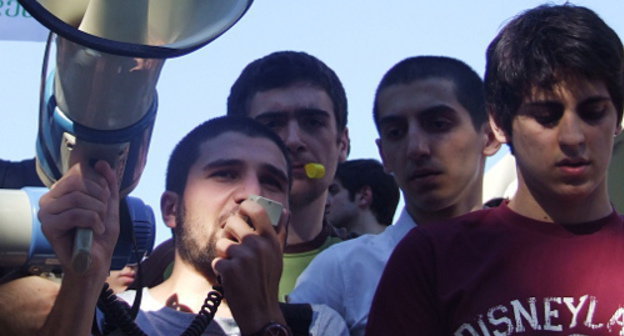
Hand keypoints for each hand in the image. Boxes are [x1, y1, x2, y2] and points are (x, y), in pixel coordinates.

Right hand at [38, 161, 119, 278]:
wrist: (97, 260)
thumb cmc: (100, 233)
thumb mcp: (110, 203)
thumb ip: (108, 182)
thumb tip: (102, 163)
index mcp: (63, 190)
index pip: (79, 171)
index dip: (99, 182)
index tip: (105, 198)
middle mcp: (50, 198)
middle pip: (77, 181)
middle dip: (100, 197)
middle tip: (103, 213)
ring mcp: (46, 212)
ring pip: (77, 197)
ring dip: (98, 211)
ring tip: (100, 224)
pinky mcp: (48, 227)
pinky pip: (75, 214)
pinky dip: (93, 222)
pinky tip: (95, 231)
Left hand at [212, 199, 289, 333]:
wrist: (260, 309)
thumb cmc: (268, 280)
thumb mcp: (278, 255)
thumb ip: (280, 232)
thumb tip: (286, 211)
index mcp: (270, 240)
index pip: (257, 210)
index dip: (245, 206)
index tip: (241, 211)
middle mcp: (257, 245)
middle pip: (232, 222)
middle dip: (228, 231)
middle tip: (233, 242)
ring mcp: (242, 257)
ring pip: (221, 242)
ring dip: (223, 253)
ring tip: (234, 264)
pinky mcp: (228, 269)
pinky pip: (216, 260)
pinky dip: (220, 269)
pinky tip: (230, 277)